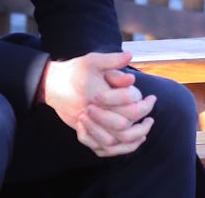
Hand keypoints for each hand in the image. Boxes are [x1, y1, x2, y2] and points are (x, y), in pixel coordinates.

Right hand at [41, 51, 155, 156]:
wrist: (52, 84)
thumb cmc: (75, 71)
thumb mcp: (93, 60)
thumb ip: (113, 60)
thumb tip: (130, 56)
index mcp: (99, 96)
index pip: (129, 106)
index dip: (144, 104)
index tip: (152, 99)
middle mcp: (93, 114)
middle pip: (124, 128)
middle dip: (141, 124)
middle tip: (150, 117)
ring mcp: (87, 126)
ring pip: (114, 142)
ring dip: (132, 139)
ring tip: (144, 130)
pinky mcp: (82, 132)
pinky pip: (102, 149)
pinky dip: (117, 149)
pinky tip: (128, 141)